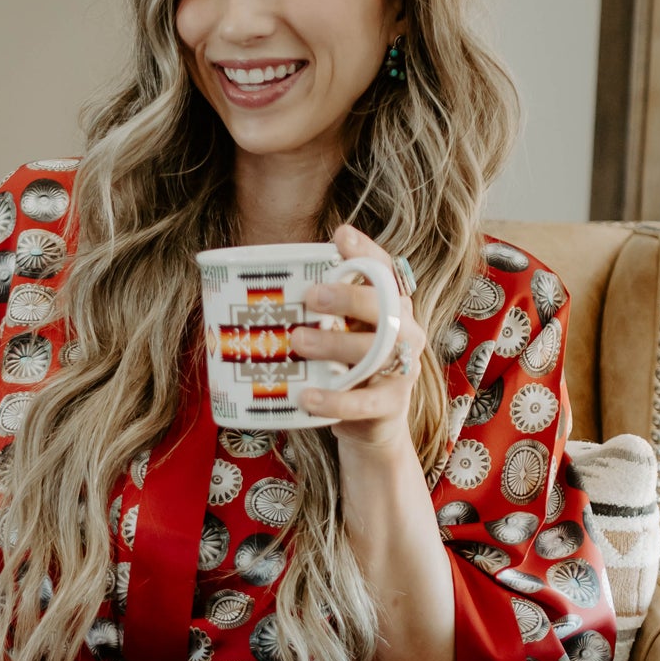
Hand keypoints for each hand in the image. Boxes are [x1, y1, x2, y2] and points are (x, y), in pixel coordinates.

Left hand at [291, 223, 423, 452]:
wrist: (370, 424)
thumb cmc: (345, 366)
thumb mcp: (335, 333)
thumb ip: (316, 310)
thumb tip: (256, 284)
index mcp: (388, 306)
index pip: (384, 271)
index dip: (366, 251)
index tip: (341, 236)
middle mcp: (402, 330)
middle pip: (384, 306)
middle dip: (349, 297)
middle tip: (311, 295)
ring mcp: (401, 367)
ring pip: (375, 350)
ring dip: (334, 344)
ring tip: (297, 341)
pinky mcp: (391, 403)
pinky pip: (365, 401)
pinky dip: (335, 400)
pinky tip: (307, 396)